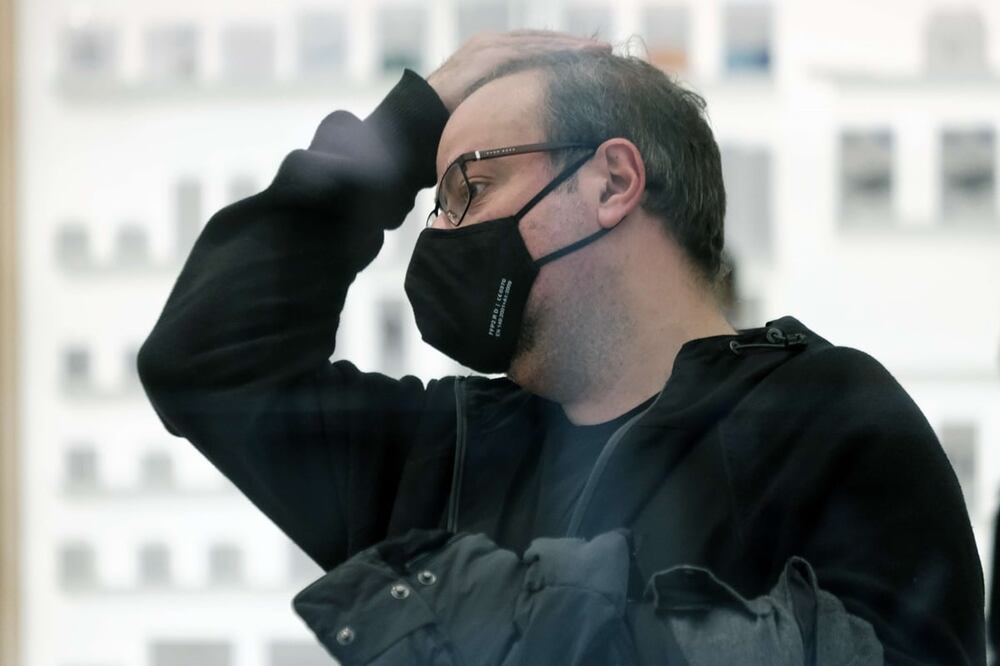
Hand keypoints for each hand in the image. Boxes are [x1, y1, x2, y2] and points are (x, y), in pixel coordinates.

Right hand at [427, 30, 611, 112]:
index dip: (564, 53)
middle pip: (540, 42)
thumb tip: (532, 127)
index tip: (594, 59)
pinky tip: (572, 58)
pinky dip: (549, 53)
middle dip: (573, 46)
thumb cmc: (445, 130)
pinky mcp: (482, 56)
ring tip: (598, 51)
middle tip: (605, 50)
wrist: (411, 128)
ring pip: (535, 43)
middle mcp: (488, 46)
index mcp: (489, 58)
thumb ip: (505, 111)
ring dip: (568, 46)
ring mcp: (484, 48)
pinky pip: (522, 52)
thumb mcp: (484, 116)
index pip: (534, 50)